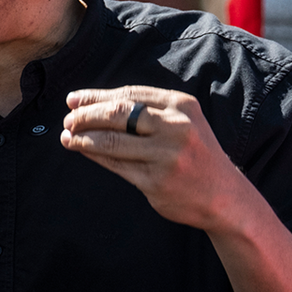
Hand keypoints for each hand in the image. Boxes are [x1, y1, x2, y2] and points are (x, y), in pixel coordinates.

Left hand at [60, 85, 247, 229]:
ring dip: (83, 137)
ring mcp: (165, 156)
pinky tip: (81, 150)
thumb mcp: (182, 122)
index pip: (129, 95)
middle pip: (117, 114)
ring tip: (67, 135)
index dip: (96, 96)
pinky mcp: (156, 181)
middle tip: (67, 118)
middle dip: (86, 115)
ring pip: (112, 140)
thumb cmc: (195, 154)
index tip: (74, 100)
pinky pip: (116, 164)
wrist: (224, 197)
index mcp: (181, 106)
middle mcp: (175, 127)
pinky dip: (93, 155)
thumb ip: (146, 110)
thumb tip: (92, 103)